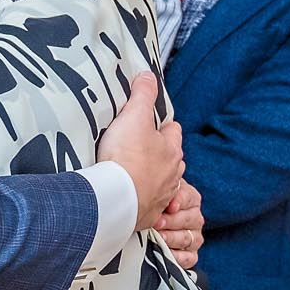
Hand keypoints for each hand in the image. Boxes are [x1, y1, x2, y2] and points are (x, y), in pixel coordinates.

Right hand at [96, 73, 183, 229]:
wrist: (117, 199)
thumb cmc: (127, 158)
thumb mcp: (133, 116)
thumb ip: (142, 94)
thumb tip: (148, 76)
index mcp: (171, 149)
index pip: (172, 130)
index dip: (160, 125)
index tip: (147, 123)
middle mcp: (172, 173)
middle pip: (169, 158)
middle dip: (157, 153)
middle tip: (137, 148)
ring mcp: (163, 195)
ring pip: (162, 181)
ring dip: (152, 177)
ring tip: (132, 173)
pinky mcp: (149, 213)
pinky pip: (150, 204)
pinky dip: (142, 199)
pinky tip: (129, 195)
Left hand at [155, 180, 203, 270]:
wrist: (141, 224)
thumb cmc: (148, 205)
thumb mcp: (154, 193)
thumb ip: (159, 187)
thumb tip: (162, 177)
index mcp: (190, 199)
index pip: (189, 198)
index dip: (180, 201)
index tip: (169, 205)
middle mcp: (194, 218)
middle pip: (190, 219)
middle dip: (172, 221)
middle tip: (156, 222)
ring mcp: (193, 237)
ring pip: (188, 238)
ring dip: (172, 238)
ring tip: (157, 236)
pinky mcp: (190, 255)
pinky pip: (189, 258)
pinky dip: (177, 257)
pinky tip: (164, 252)